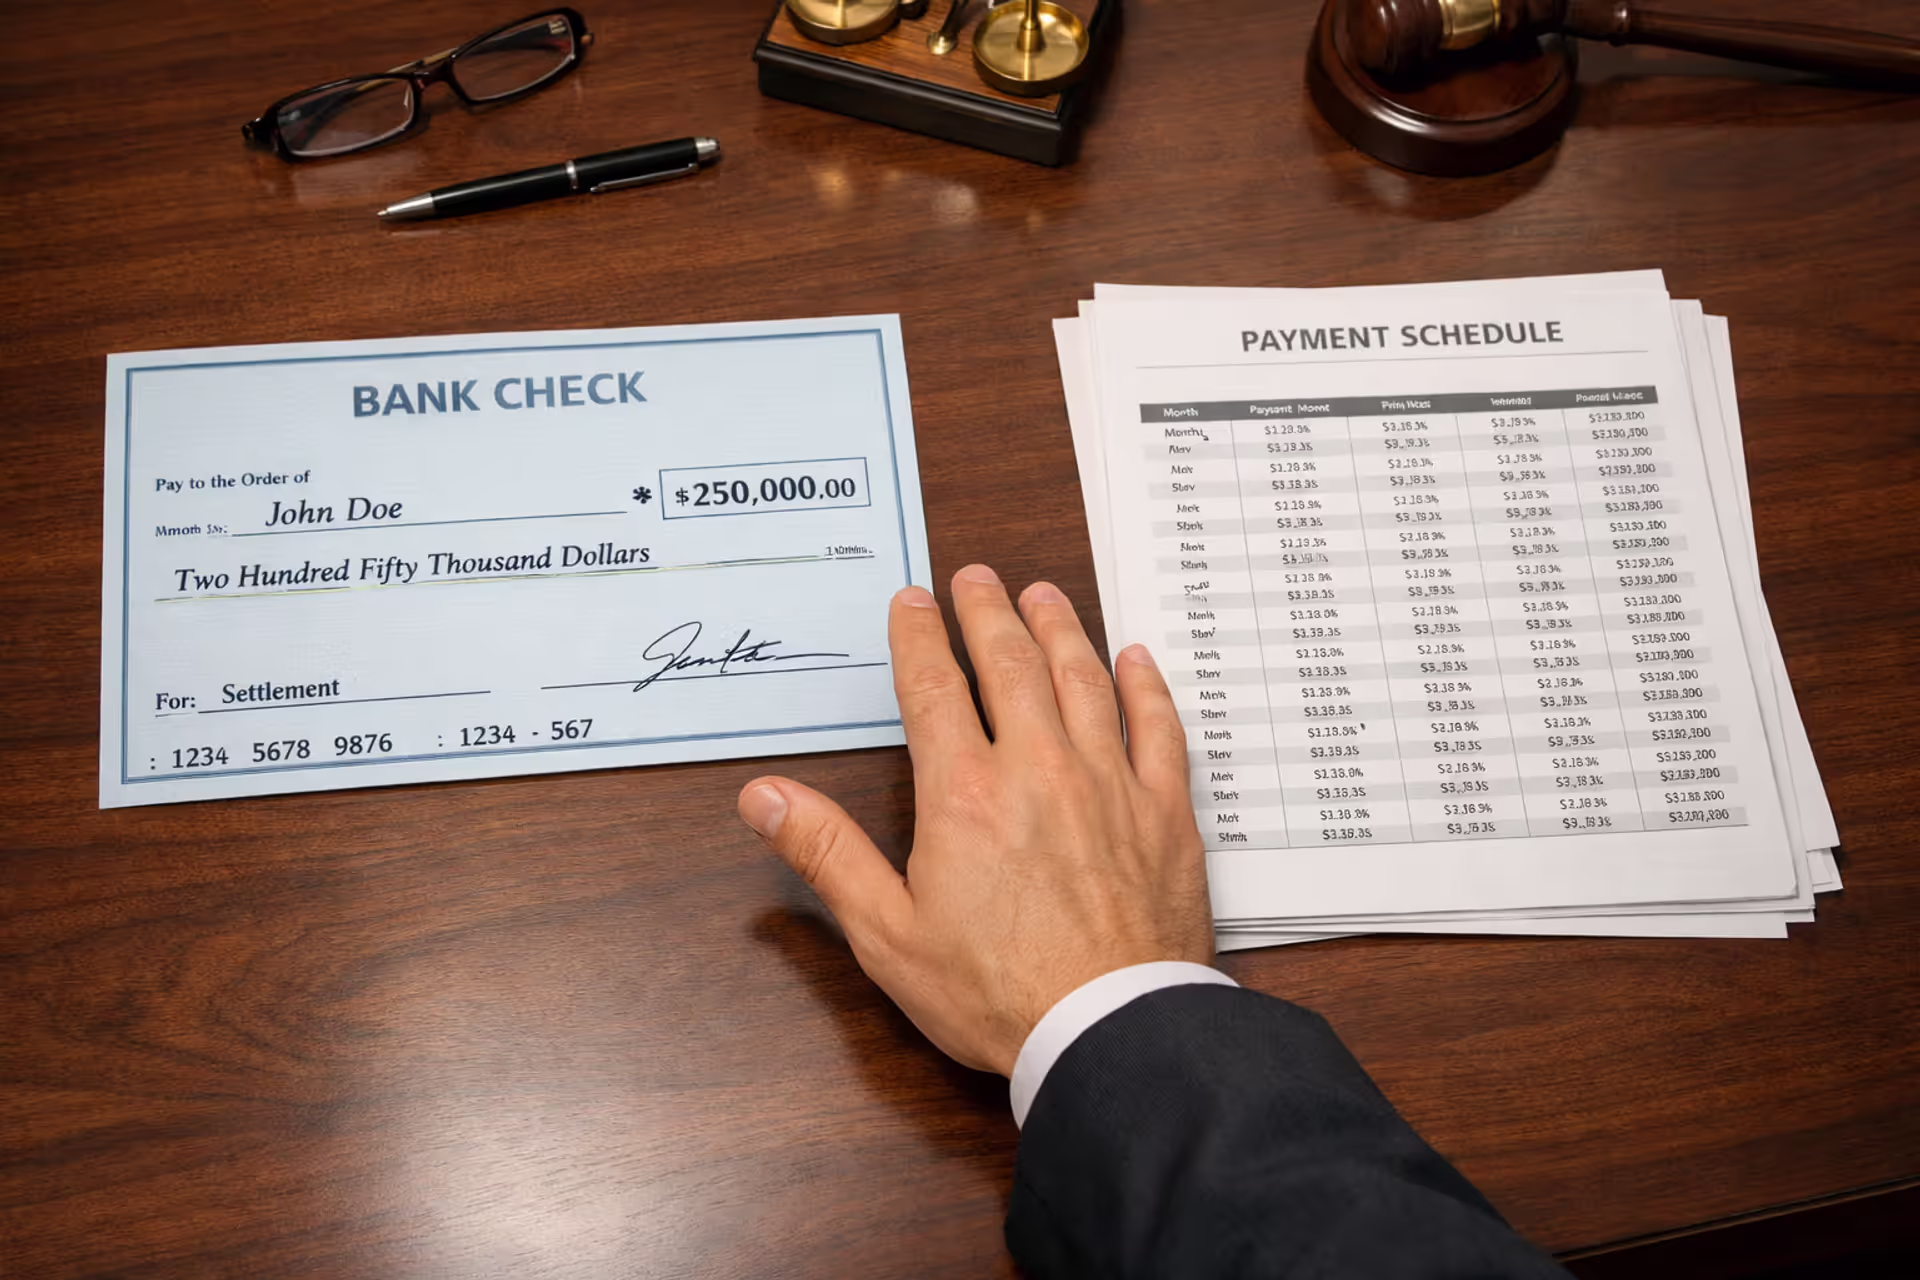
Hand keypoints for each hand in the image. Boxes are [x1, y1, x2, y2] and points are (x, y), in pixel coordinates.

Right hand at [738, 564, 1212, 1077]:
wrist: (1109, 1031)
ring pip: (1083, 679)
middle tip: (976, 577)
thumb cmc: (998, 992)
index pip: (933, 688)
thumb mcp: (887, 932)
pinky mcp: (1165, 811)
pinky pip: (1158, 727)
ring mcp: (1109, 783)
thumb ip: (826, 853)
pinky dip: (1146, 686)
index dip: (919, 637)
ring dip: (1060, 630)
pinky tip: (1137, 659)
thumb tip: (762, 796)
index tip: (913, 601)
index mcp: (964, 793)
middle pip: (1011, 664)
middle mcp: (1038, 769)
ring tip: (1044, 596)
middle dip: (988, 613)